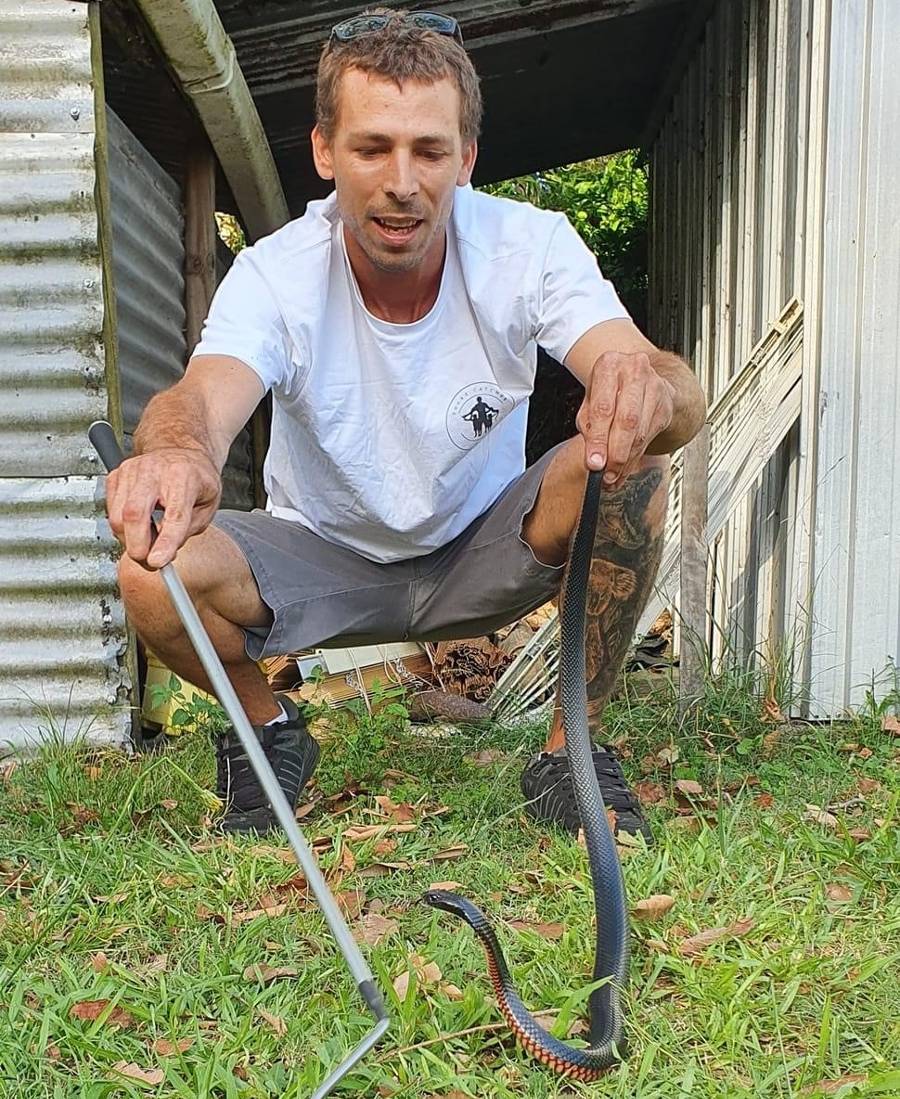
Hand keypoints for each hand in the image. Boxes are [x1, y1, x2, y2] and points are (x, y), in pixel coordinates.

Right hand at [106, 448, 221, 568]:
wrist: (180, 451)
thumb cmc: (196, 478)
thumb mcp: (207, 506)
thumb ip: (187, 531)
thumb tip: (163, 554)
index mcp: (183, 476)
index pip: (173, 514)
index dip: (164, 542)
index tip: (158, 562)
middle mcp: (154, 470)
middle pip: (134, 514)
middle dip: (138, 546)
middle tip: (150, 561)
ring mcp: (130, 471)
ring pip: (118, 518)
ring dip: (130, 540)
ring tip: (149, 540)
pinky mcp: (115, 476)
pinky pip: (110, 512)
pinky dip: (122, 528)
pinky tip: (139, 525)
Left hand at [575, 350, 674, 485]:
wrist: (639, 376)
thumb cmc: (609, 389)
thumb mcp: (591, 400)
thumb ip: (589, 426)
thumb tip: (594, 459)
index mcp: (609, 365)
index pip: (604, 408)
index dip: (599, 439)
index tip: (594, 463)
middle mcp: (635, 371)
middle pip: (627, 420)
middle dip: (616, 453)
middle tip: (606, 474)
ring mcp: (655, 386)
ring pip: (640, 432)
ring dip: (626, 460)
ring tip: (613, 476)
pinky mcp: (666, 404)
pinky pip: (649, 437)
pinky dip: (635, 457)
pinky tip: (625, 468)